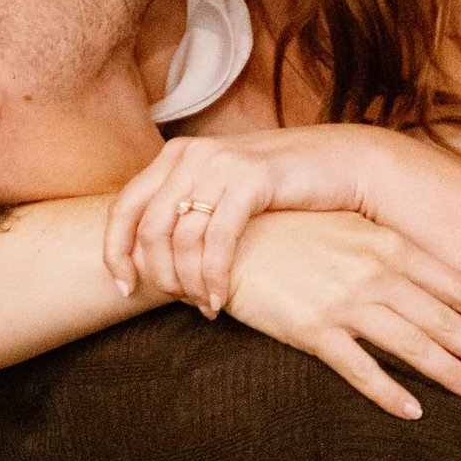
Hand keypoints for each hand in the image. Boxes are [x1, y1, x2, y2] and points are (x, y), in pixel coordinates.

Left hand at [107, 125, 402, 309]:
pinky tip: (220, 300)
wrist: (345, 165)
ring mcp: (220, 163)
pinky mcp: (250, 179)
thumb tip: (151, 256)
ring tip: (207, 306)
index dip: (115, 253)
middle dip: (160, 277)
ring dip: (190, 283)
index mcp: (177, 155)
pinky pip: (217, 241)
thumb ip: (189, 209)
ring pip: (182, 240)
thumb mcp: (225, 191)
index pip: (124, 208)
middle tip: (181, 302)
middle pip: (150, 229)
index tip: (125, 288)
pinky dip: (214, 278)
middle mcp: (192, 154)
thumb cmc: (285, 189)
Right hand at [222, 212, 460, 417]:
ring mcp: (344, 303)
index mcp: (387, 245)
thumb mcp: (348, 227)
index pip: (455, 282)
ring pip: (413, 346)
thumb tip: (429, 271)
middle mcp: (374, 273)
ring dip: (451, 372)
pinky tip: (413, 411)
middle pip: (443, 319)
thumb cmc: (291, 230)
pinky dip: (390, 394)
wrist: (228, 238)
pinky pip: (361, 370)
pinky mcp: (313, 331)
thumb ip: (388, 248)